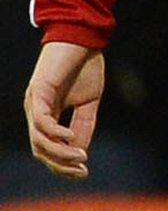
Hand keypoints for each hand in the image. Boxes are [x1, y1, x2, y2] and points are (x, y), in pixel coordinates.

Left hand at [24, 41, 102, 178]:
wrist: (83, 38)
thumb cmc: (85, 67)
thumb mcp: (89, 102)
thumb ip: (83, 125)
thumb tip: (80, 152)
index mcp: (46, 115)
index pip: (48, 149)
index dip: (64, 164)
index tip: (84, 172)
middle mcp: (36, 113)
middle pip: (40, 151)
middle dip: (61, 165)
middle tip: (82, 170)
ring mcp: (34, 103)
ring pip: (39, 140)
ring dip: (59, 153)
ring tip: (80, 156)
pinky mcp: (39, 92)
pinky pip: (42, 122)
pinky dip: (55, 133)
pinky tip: (72, 138)